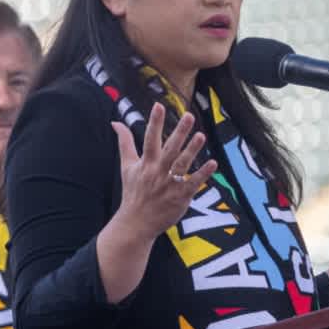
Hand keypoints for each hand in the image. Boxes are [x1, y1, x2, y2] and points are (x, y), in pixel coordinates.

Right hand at [110, 102, 217, 242]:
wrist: (136, 223)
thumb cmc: (133, 192)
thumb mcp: (127, 166)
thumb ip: (124, 143)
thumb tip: (115, 122)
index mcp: (146, 163)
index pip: (150, 138)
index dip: (154, 122)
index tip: (159, 106)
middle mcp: (157, 172)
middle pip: (170, 149)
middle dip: (179, 132)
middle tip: (189, 116)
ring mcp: (169, 184)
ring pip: (182, 164)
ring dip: (192, 150)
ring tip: (201, 135)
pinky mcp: (180, 197)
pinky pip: (193, 183)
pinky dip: (203, 174)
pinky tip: (213, 163)